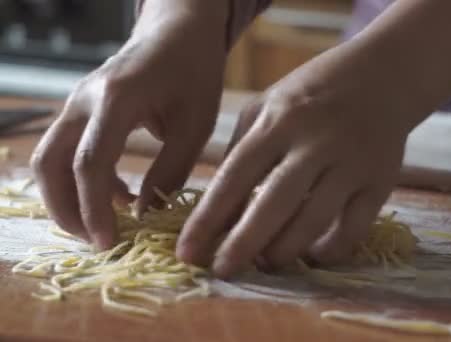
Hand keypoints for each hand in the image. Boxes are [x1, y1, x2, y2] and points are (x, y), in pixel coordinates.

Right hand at [31, 2, 227, 247]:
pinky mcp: (82, 109)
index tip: (108, 242)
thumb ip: (171, 171)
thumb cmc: (194, 73)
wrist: (178, 32)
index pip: (89, 163)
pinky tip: (117, 196)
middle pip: (50, 163)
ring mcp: (77, 102)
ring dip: (68, 197)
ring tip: (104, 226)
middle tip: (97, 241)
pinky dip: (82, 180)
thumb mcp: (196, 125)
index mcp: (115, 99)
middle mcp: (84, 100)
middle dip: (65, 209)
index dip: (94, 209)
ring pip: (50, 158)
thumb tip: (144, 216)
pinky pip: (66, 150)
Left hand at [176, 40, 425, 277]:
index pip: (235, 177)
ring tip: (265, 263)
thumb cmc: (313, 93)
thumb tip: (220, 209)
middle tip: (222, 272)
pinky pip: (354, 228)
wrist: (383, 75)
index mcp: (278, 120)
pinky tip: (312, 255)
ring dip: (284, 250)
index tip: (187, 252)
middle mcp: (314, 142)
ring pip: (314, 221)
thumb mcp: (268, 106)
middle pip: (273, 204)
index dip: (208, 219)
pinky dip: (331, 250)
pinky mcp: (380, 180)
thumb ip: (242, 152)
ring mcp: (350, 163)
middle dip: (242, 244)